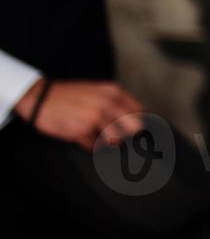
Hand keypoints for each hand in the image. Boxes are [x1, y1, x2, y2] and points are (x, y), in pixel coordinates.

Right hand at [16, 78, 145, 149]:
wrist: (40, 97)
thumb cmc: (69, 96)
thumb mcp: (97, 91)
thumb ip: (115, 103)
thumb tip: (135, 120)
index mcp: (114, 92)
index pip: (140, 112)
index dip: (139, 124)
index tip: (135, 131)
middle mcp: (108, 104)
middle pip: (135, 128)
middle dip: (127, 135)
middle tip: (117, 136)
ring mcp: (95, 117)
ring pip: (116, 140)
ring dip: (106, 142)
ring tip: (95, 135)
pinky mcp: (82, 131)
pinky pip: (94, 146)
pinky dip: (88, 144)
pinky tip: (80, 135)